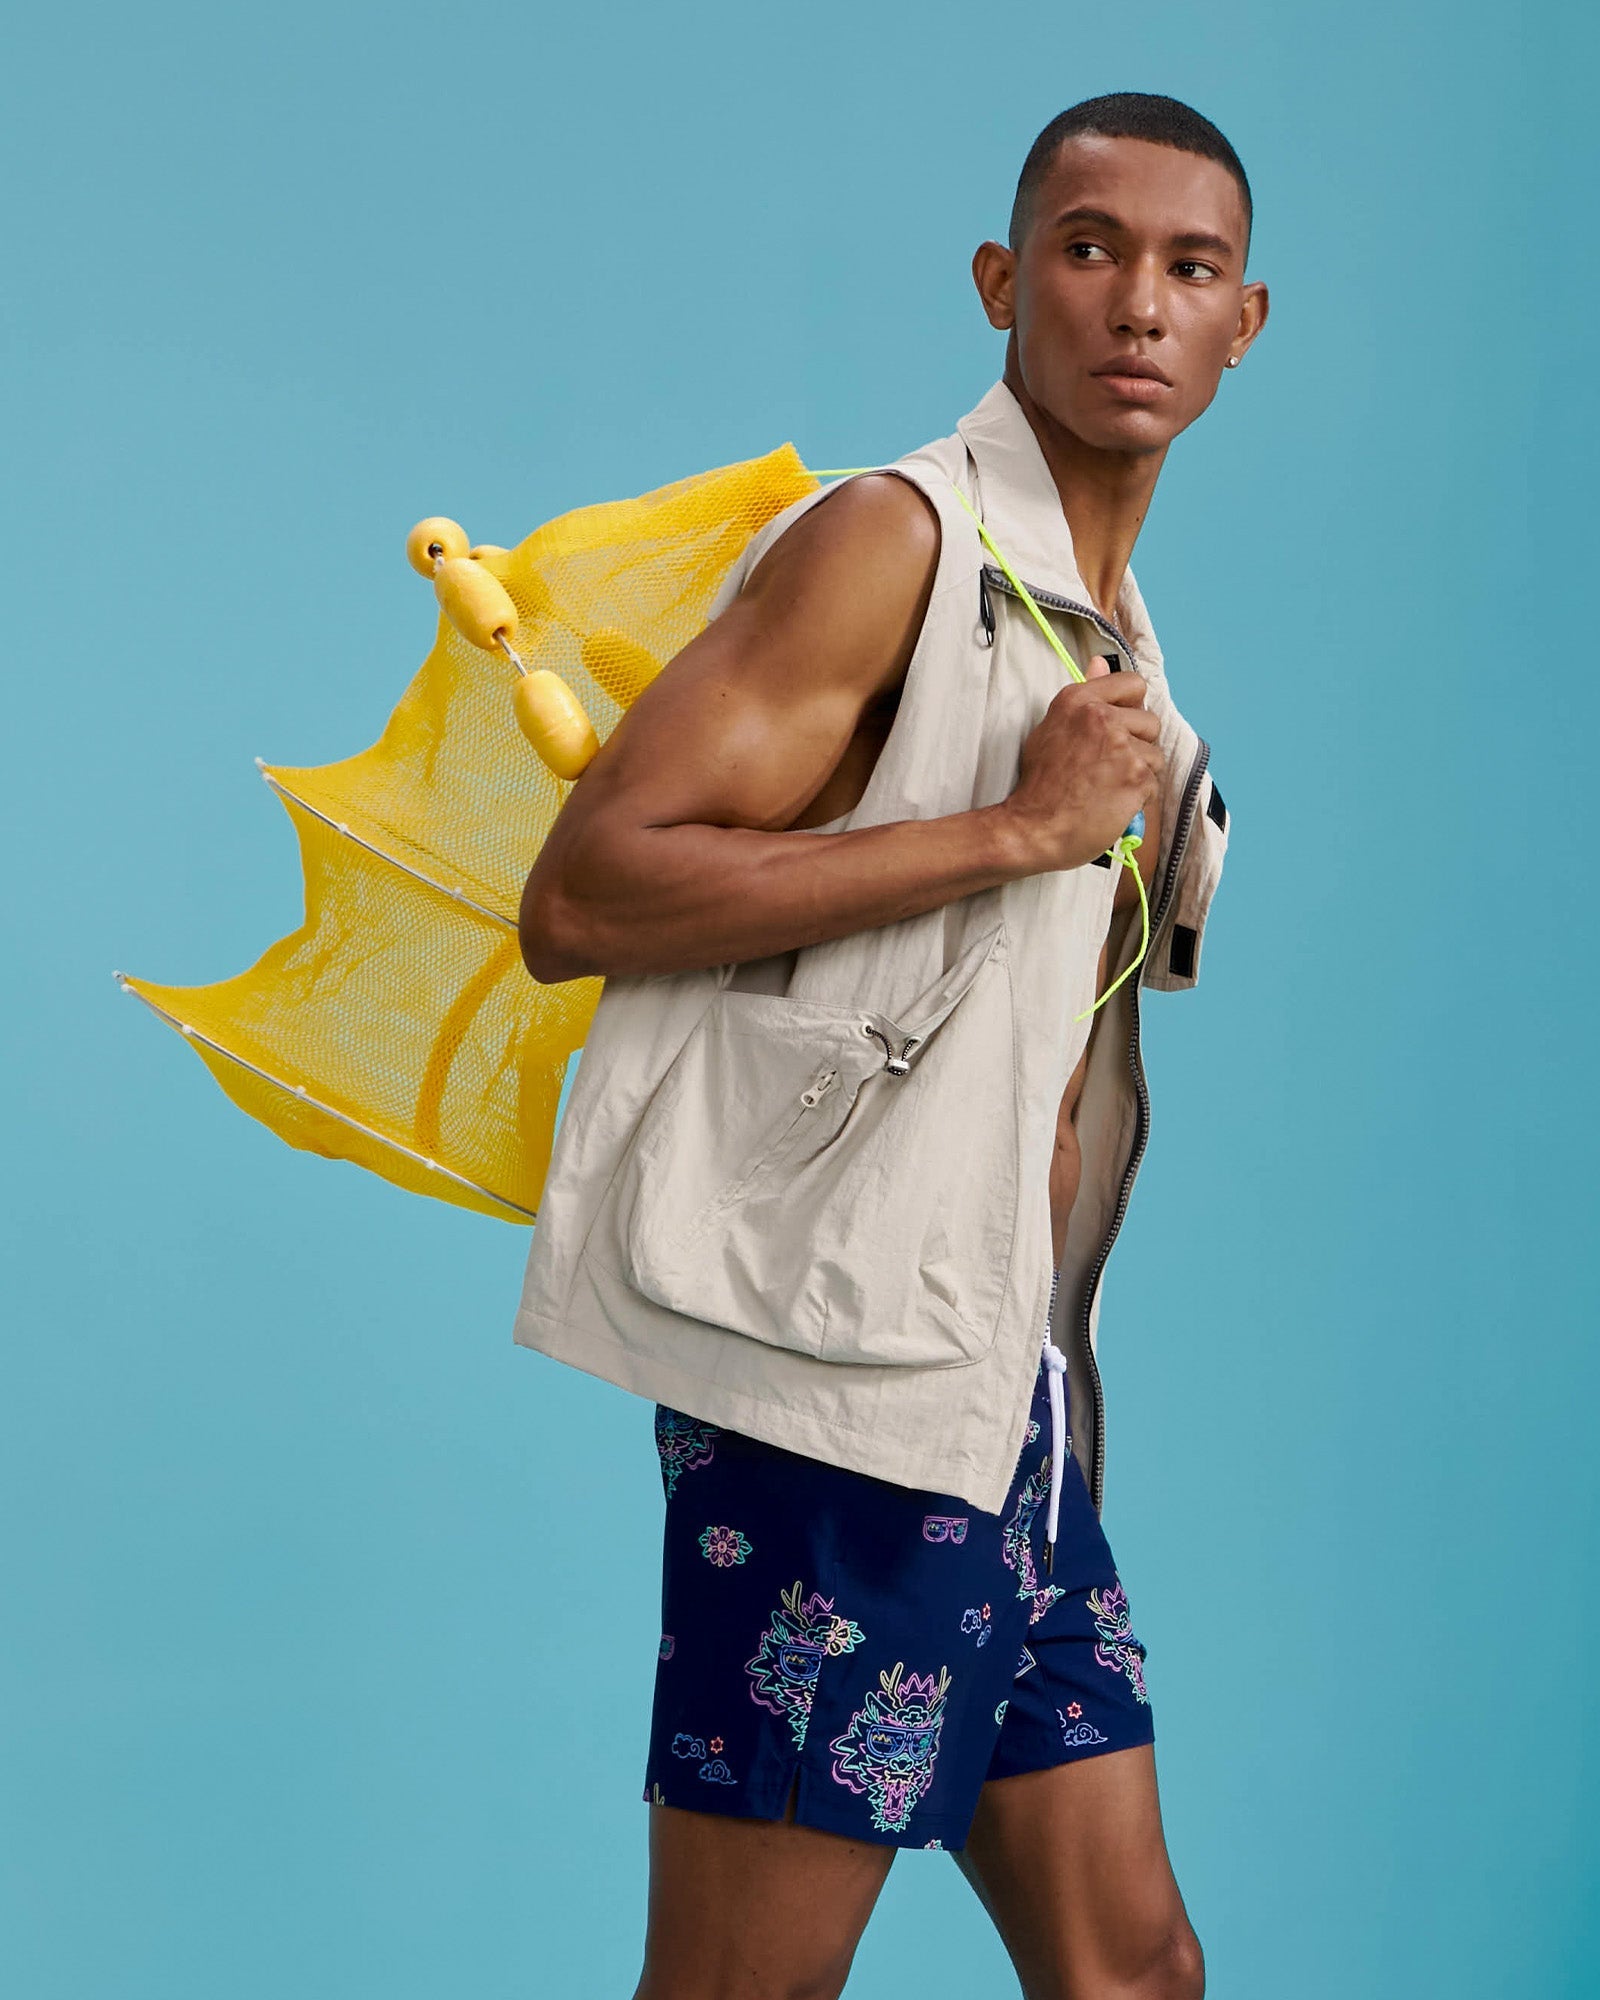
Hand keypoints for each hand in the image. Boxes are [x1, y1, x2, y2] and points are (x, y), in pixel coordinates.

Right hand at [1002, 666, 1163, 872]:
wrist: (1032, 829)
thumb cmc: (1039, 785)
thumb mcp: (1052, 729)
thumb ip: (1083, 696)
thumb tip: (1099, 661)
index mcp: (1079, 700)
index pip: (1133, 685)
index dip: (1131, 708)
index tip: (1117, 729)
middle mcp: (1101, 717)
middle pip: (1150, 722)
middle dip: (1136, 745)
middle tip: (1107, 767)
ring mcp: (1122, 747)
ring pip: (1155, 755)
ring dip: (1138, 774)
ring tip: (1107, 788)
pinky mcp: (1137, 777)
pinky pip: (1154, 783)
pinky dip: (1138, 798)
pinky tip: (1112, 804)